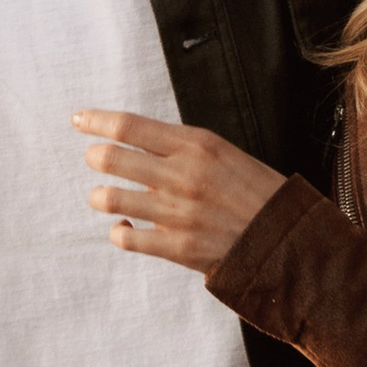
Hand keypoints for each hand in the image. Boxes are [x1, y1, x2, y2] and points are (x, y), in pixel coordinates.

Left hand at [76, 110, 286, 273]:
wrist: (288, 239)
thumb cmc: (256, 192)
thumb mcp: (224, 154)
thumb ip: (181, 148)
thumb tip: (137, 143)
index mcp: (196, 145)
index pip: (130, 126)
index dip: (96, 120)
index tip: (78, 119)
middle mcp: (182, 175)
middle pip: (111, 158)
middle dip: (95, 157)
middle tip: (95, 158)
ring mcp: (177, 213)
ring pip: (110, 198)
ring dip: (100, 196)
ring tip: (103, 196)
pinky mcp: (176, 247)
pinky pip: (125, 238)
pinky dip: (119, 231)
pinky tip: (125, 227)